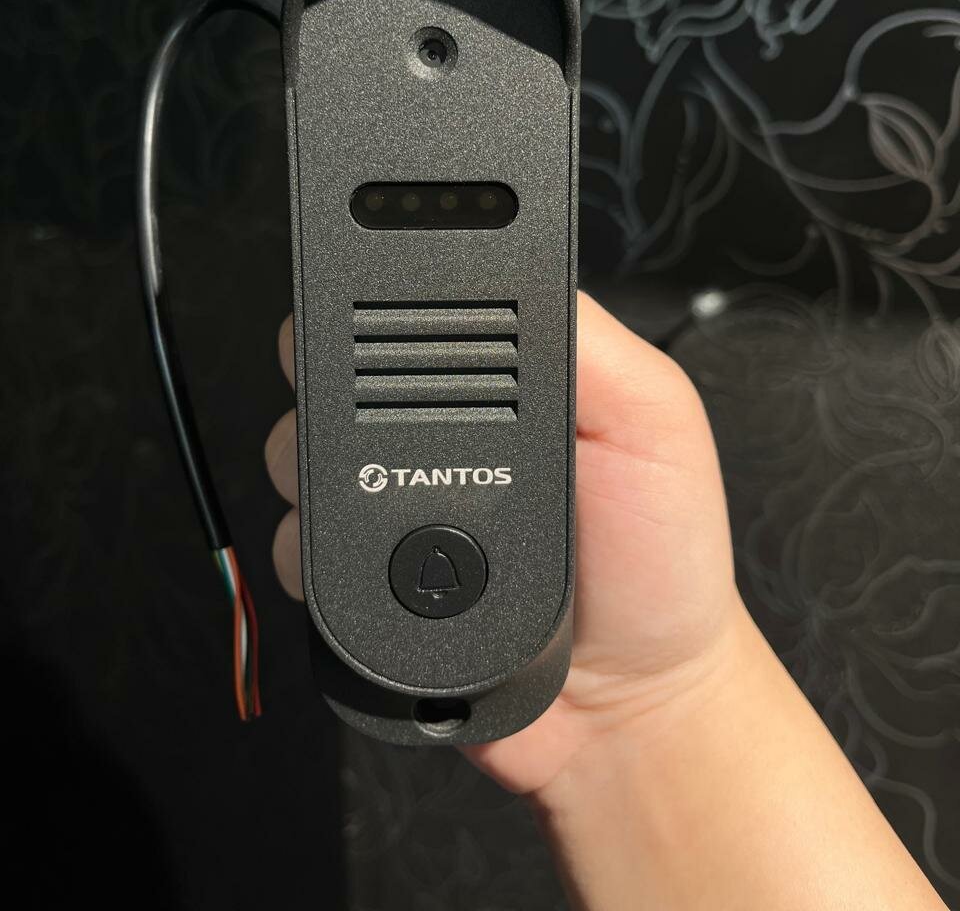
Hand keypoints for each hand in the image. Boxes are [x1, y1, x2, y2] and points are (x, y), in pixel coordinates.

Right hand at [265, 291, 740, 793]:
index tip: (364, 315)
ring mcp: (394, 503)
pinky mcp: (364, 576)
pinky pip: (295, 542)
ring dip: (310, 473)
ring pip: (296, 450)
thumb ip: (591, 343)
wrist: (626, 708)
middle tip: (376, 426)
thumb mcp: (657, 423)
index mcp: (504, 376)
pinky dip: (307, 550)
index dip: (374, 292)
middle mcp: (437, 429)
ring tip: (393, 520)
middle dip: (321, 382)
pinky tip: (373, 574)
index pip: (414, 301)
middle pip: (330, 367)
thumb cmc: (661, 562)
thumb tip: (498, 269)